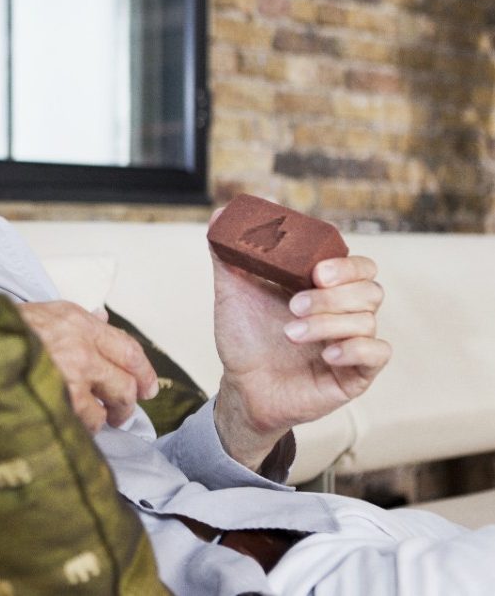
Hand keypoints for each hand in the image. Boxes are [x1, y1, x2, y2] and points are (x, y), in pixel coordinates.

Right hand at [17, 301, 159, 432]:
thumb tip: (104, 320)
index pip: (128, 348)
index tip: (148, 386)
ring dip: (100, 419)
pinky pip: (81, 425)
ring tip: (90, 421)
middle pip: (125, 383)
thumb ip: (76, 320)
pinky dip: (78, 430)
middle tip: (123, 412)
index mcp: (77, 322)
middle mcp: (80, 348)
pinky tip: (66, 425)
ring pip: (104, 410)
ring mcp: (69, 379)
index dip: (143, 371)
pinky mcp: (56, 405)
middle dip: (128, 403)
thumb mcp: (41, 312)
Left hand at [209, 211, 390, 468]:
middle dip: (333, 296)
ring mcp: (353, 341)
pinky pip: (378, 353)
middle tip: (295, 305)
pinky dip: (356, 349)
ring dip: (328, 323)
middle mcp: (345, 311)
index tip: (317, 272)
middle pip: (370, 290)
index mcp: (324, 287)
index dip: (346, 265)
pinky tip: (327, 354)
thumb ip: (228, 253)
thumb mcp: (233, 291)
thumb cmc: (244, 337)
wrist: (242, 386)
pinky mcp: (357, 373)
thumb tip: (221, 214)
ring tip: (291, 333)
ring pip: (367, 320)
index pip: (358, 265)